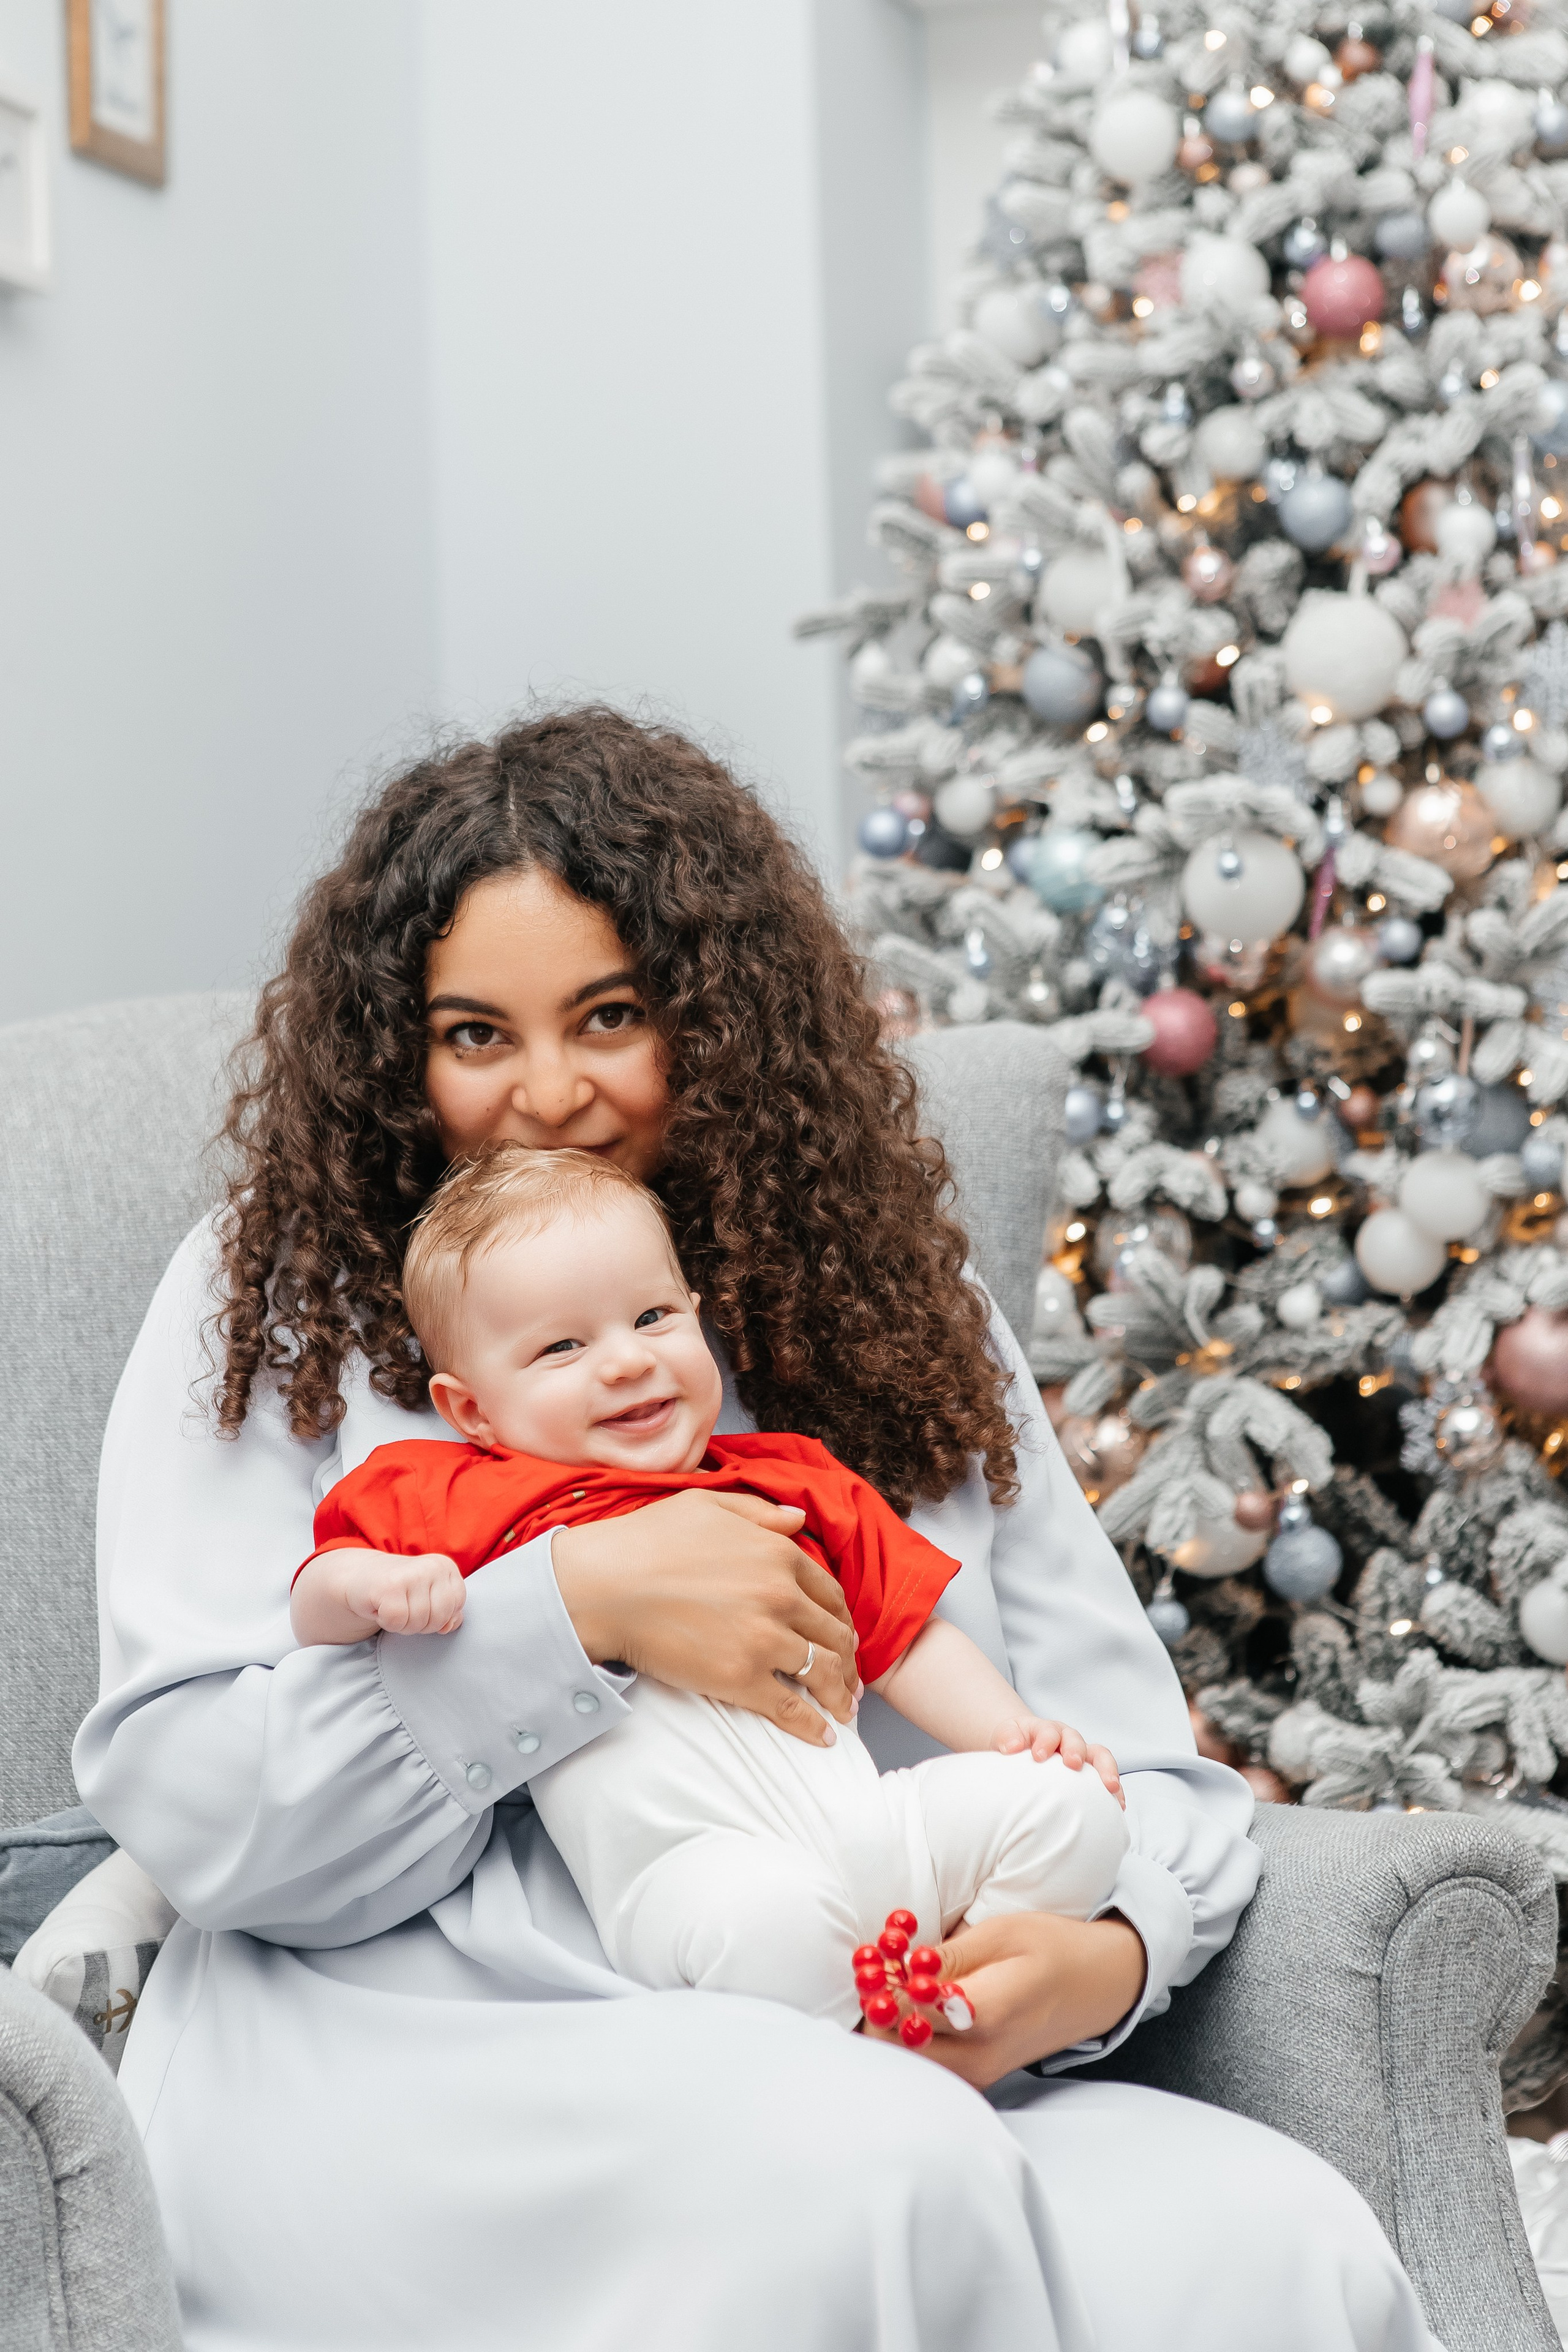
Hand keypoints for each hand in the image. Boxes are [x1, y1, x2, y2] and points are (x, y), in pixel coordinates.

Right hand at [292, 1549, 465, 1642]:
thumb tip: (449, 1626)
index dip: (438, 1616)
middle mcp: (431, 1566)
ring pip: (419, 1622)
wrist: (360, 1577)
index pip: (456, 1606)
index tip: (420, 1605)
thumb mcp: (429, 1597)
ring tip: (393, 1607)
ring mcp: (411, 1574)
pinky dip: (388, 1622)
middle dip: (421, 1624)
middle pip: (440, 1617)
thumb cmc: (399, 1590)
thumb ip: (448, 1612)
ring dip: (403, 1624)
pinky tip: (381, 1607)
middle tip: (405, 1609)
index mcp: (445, 1566)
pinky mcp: (388, 1587)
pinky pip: (398, 1622)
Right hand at [552, 1490, 859, 1746]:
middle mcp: (781, 1595)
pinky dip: (813, 1725)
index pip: (828, 1593)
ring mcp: (765, 1638)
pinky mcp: (742, 1677)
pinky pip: (791, 1707)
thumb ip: (759, 1513)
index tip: (842, 1635)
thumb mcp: (707, 1506)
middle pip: (834, 1634)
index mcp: (777, 1554)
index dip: (841, 1618)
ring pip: (822, 1671)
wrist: (603, 1586)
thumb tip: (798, 1519)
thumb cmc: (646, 1541)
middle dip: (847, 1660)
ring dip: (840, 1694)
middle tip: (849, 1679)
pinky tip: (823, 1736)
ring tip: (844, 1710)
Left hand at [862, 1912, 1146, 2088]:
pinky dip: (908, 2035)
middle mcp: (979, 2057)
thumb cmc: (1052, 1950)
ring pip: (905, 2059)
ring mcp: (978, 2073)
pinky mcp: (977, 2076)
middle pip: (896, 2043)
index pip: (907, 2012)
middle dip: (876, 2004)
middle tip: (877, 1965)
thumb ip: (949, 1956)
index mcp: (986, 2016)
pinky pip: (926, 2063)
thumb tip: (898, 1965)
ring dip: (888, 2021)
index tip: (882, 1952)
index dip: (883, 1982)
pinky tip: (912, 2002)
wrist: (1098, 1986)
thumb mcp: (1002, 1934)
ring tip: (895, 1979)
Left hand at [992, 1715, 1122, 1806]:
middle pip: (1077, 1741)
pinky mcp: (1092, 1773)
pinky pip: (1107, 1778)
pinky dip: (1116, 1790)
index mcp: (1047, 1730)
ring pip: (1100, 1757)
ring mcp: (1083, 1755)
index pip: (1049, 1732)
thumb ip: (1007, 1737)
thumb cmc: (1016, 1742)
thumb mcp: (1007, 1735)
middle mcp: (1068, 1740)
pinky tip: (1119, 1805)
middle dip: (1077, 1751)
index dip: (1045, 1742)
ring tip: (1111, 1787)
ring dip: (1107, 1770)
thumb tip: (1011, 1747)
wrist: (1025, 1745)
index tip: (1038, 1756)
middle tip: (1073, 1764)